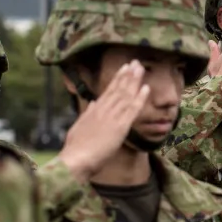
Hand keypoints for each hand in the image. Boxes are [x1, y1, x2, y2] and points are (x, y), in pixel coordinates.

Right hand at [56, 60, 148, 180]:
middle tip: (135, 62)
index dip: (117, 79)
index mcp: (94, 111)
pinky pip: (132, 110)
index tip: (124, 68)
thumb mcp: (79, 127)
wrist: (76, 159)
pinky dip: (140, 98)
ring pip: (125, 95)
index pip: (108, 91)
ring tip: (141, 68)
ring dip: (134, 81)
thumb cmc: (75, 148)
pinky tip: (146, 88)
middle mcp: (103, 110)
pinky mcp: (119, 127)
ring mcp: (112, 117)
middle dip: (127, 75)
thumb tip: (93, 103)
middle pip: (118, 89)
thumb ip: (87, 114)